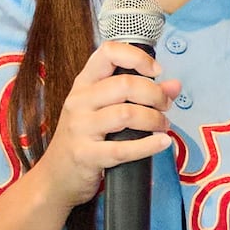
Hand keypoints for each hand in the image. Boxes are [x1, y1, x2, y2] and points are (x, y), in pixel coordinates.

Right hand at [26, 41, 179, 209]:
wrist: (55, 176)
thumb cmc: (83, 139)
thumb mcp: (104, 110)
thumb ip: (140, 95)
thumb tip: (174, 85)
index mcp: (83, 84)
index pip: (108, 53)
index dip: (137, 57)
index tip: (156, 71)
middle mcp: (79, 102)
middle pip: (125, 84)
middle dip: (155, 94)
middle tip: (165, 106)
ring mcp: (80, 129)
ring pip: (127, 114)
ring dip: (154, 119)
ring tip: (163, 126)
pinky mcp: (86, 155)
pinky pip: (124, 149)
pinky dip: (149, 146)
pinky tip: (163, 143)